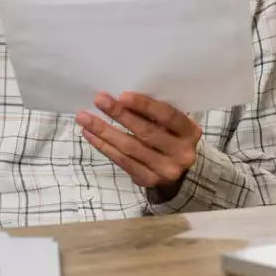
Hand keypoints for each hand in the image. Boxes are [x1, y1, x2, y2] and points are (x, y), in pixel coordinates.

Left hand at [76, 92, 202, 192]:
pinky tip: (90, 134)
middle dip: (119, 114)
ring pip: (129, 148)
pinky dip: (103, 146)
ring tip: (85, 117)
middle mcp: (181, 153)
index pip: (168, 116)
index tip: (122, 95)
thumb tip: (121, 97)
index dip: (144, 106)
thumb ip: (156, 114)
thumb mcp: (173, 124)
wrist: (180, 171)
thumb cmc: (171, 136)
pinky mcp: (147, 180)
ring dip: (104, 131)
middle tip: (99, 100)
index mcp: (190, 132)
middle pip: (146, 132)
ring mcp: (164, 170)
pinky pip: (122, 161)